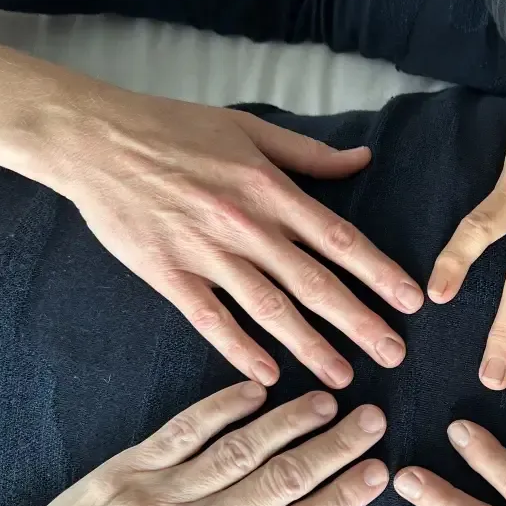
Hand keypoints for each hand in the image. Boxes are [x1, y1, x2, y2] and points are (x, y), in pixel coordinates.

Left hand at [0, 383, 388, 505]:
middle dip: (333, 448)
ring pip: (240, 449)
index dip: (342, 496)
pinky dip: (222, 405)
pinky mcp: (124, 471)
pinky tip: (256, 388)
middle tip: (371, 421)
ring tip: (330, 400)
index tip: (376, 472)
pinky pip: (183, 430)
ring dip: (290, 420)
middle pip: (279, 481)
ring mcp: (157, 496)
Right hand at [54, 87, 423, 388]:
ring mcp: (206, 254)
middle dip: (359, 321)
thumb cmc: (173, 129)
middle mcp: (246, 225)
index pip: (338, 238)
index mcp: (269, 189)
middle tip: (394, 354)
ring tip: (343, 377)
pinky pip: (211, 320)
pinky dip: (240, 349)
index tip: (410, 301)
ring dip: (310, 345)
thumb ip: (308, 154)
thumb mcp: (248, 129)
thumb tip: (363, 159)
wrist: (95, 139)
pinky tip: (269, 377)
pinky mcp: (169, 275)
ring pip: (269, 308)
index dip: (378, 272)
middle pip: (314, 282)